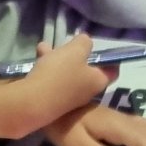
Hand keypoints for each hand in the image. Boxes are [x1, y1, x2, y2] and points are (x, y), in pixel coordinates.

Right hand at [0, 36, 117, 139]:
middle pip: (86, 69)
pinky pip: (55, 80)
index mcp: (99, 81)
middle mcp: (88, 92)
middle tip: (66, 44)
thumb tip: (86, 42)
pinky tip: (37, 57)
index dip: (108, 58)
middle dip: (75, 54)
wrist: (32, 102)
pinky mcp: (54, 101)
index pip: (112, 70)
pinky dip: (48, 68)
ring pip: (68, 72)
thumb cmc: (60, 73)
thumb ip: (84, 42)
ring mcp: (70, 99)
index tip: (97, 48)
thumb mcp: (75, 50)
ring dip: (57, 58)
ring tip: (43, 47)